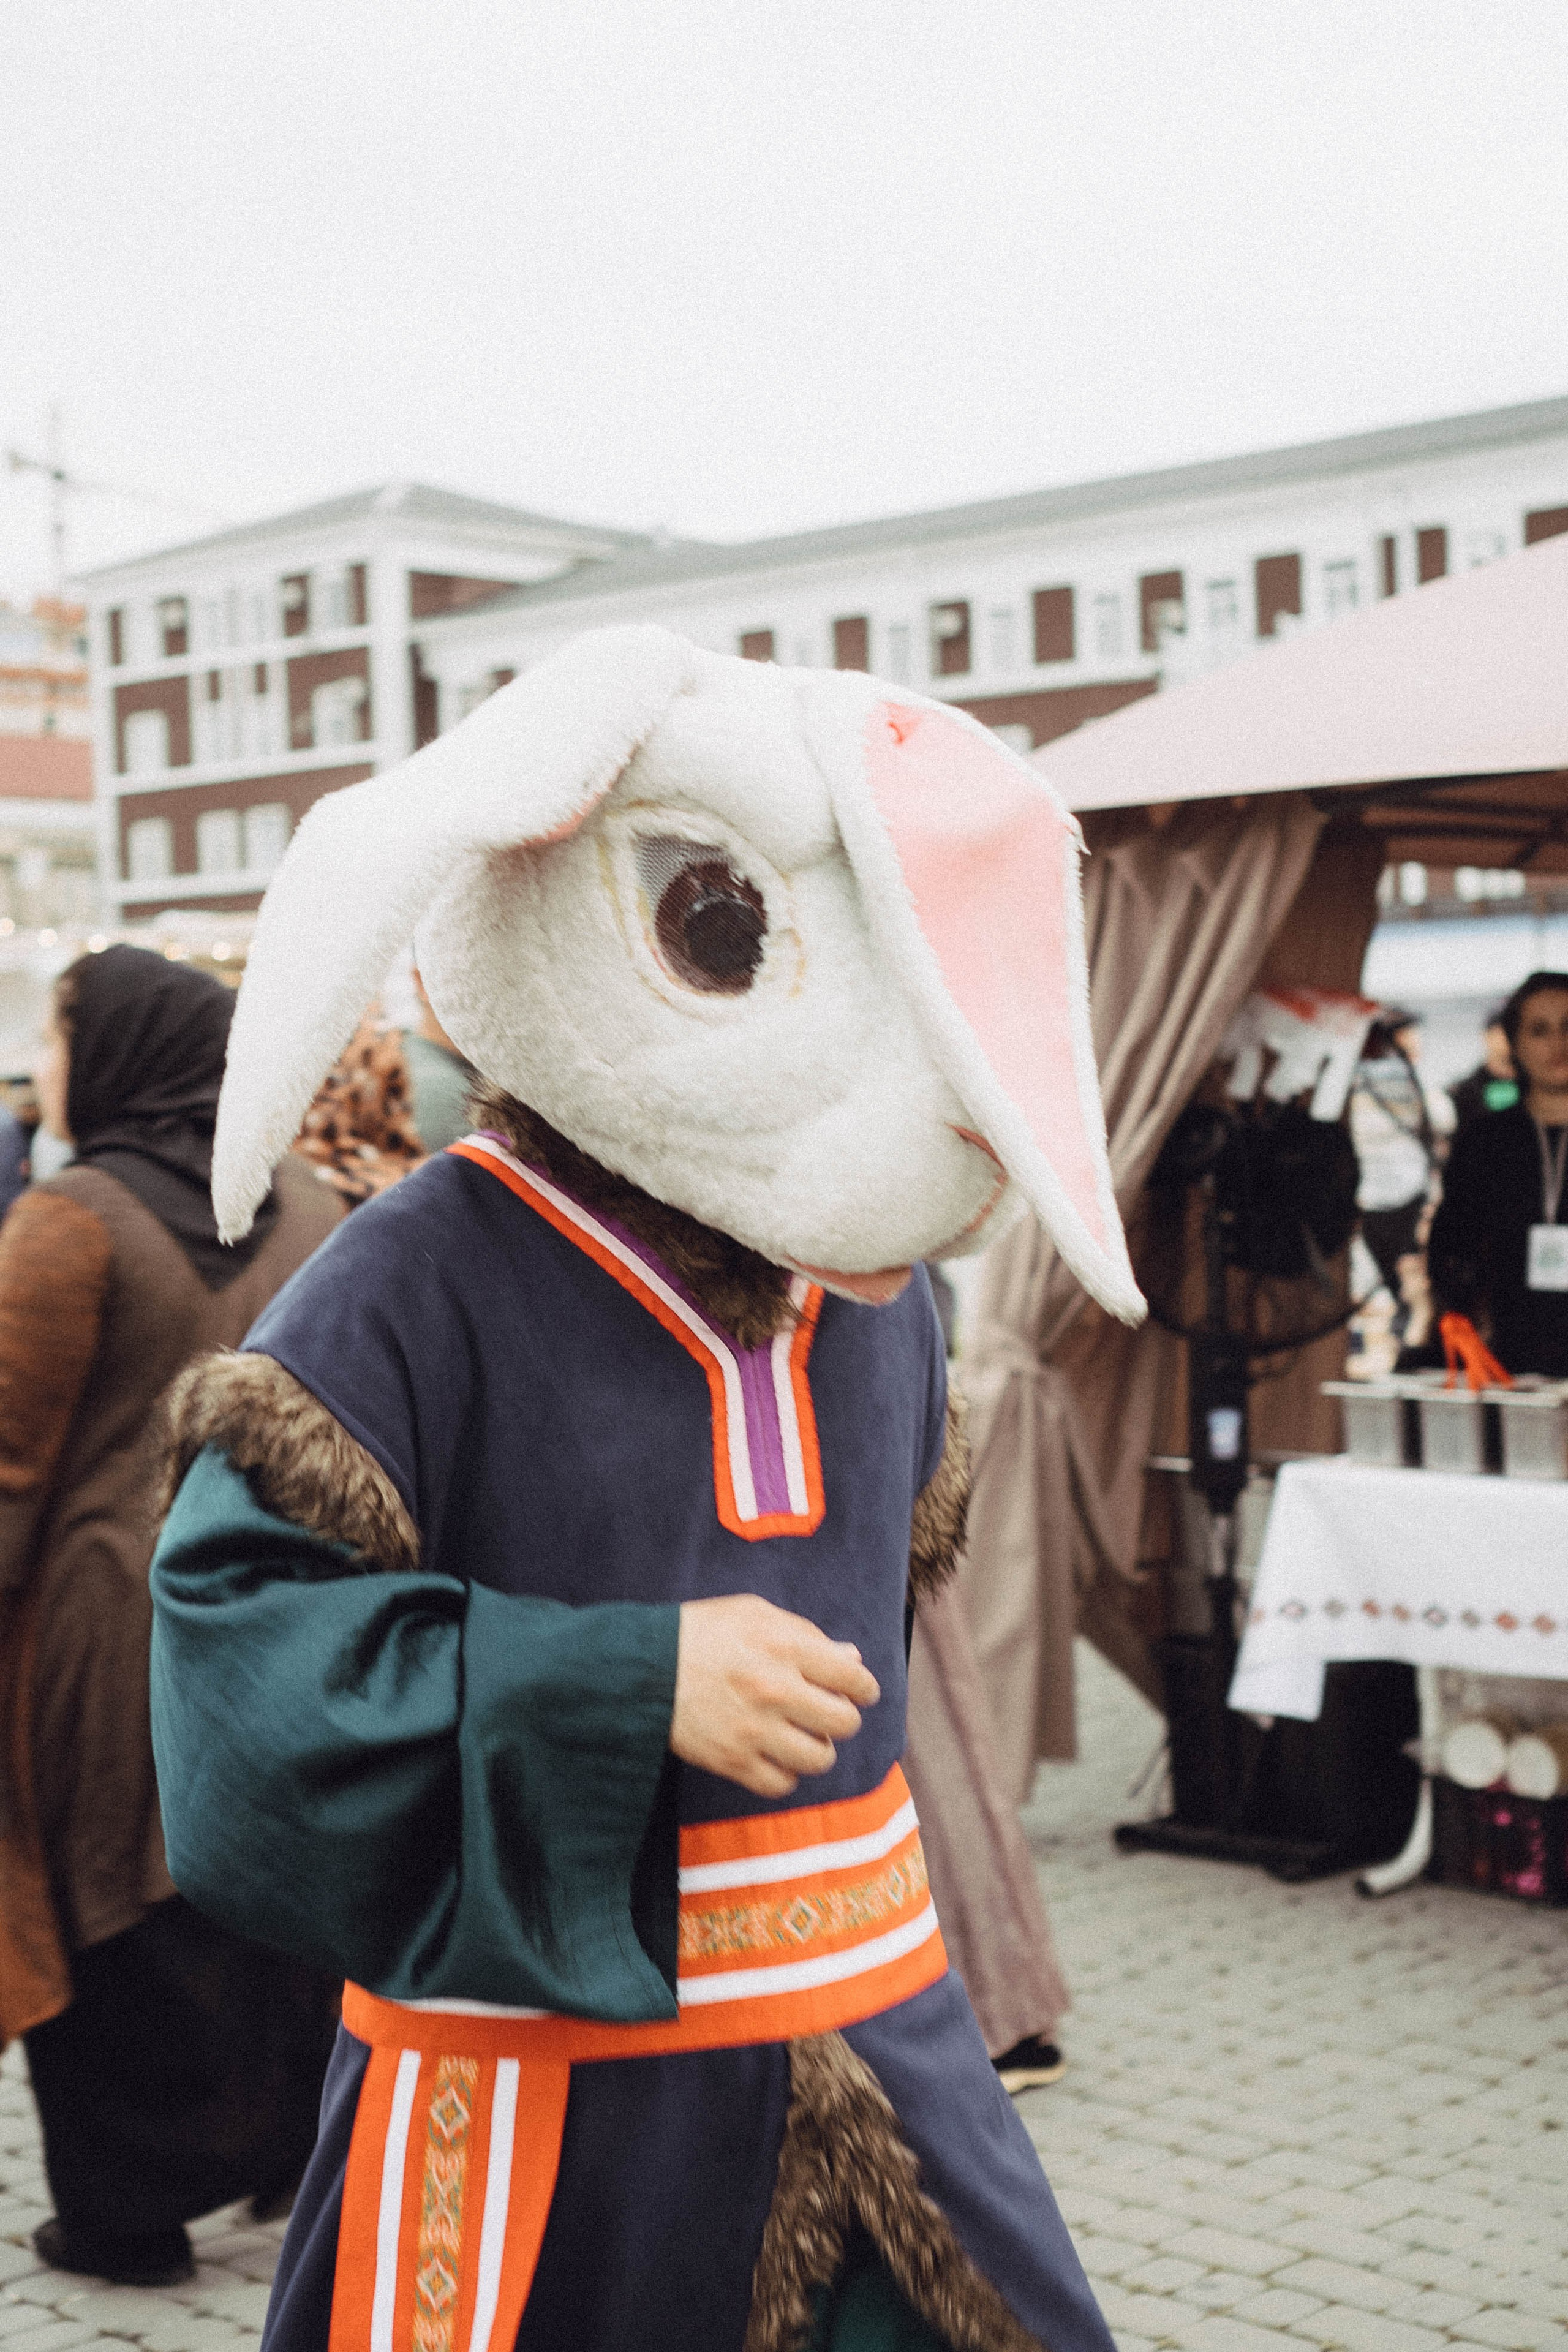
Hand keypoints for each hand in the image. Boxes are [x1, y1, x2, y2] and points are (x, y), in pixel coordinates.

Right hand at [670, 1593, 879, 1797]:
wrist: (641, 1667)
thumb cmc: (700, 1633)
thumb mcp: (753, 1614)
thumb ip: (806, 1633)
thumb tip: (852, 1658)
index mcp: (784, 1646)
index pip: (852, 1677)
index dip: (864, 1687)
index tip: (860, 1692)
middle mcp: (775, 1689)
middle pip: (843, 1721)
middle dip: (843, 1718)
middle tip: (828, 1713)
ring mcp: (755, 1729)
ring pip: (819, 1758)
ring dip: (817, 1749)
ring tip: (802, 1736)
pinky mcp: (732, 1761)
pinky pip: (781, 1784)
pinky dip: (785, 1774)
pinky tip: (776, 1756)